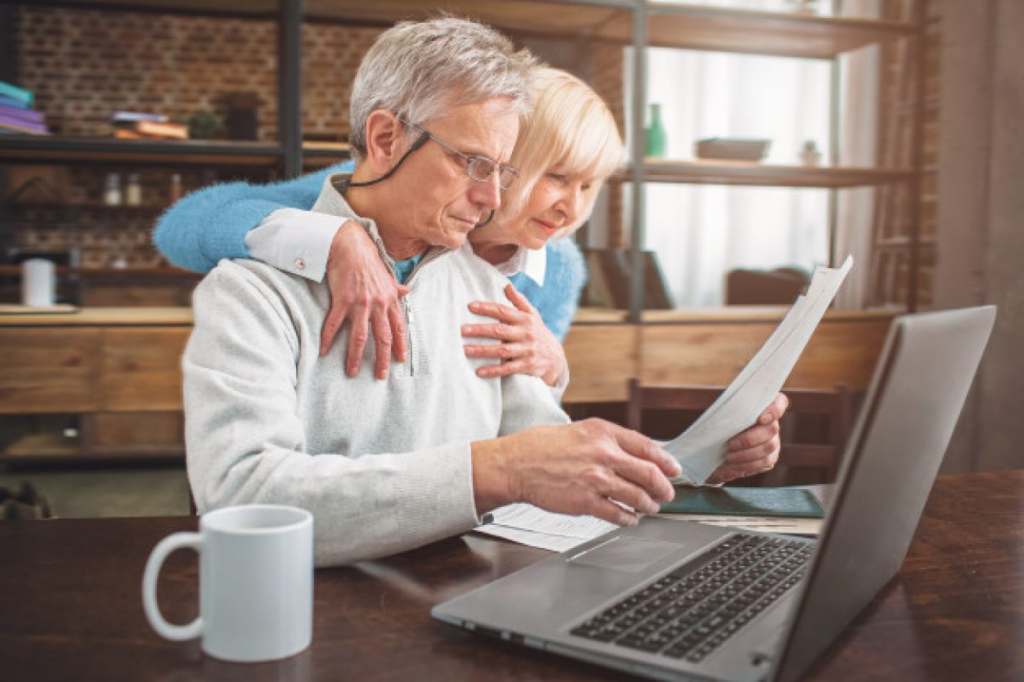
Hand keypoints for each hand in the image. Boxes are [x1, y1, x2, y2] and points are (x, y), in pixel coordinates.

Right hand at [321, 220, 408, 379]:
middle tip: (380, 375)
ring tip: (352, 372)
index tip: (399, 360)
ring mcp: (360, 303)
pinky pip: (335, 324)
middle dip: (382, 359)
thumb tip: (407, 291)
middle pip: (382, 337)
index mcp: (390, 300)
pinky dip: (328, 339)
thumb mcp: (387, 274)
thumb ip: (396, 288)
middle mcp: (378, 304)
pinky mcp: (342, 300)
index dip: (400, 345)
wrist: (350, 245)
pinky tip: (324, 351)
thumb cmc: (368, 260)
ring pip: (360, 337)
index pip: (398, 328)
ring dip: (355, 357)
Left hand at [462, 283, 567, 386]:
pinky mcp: (526, 366)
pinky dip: (493, 370)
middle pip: (499, 331)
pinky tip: (479, 371)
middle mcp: (525, 334)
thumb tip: (507, 286)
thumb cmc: (538, 332)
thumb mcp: (533, 315)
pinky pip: (508, 369)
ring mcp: (526, 350)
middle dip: (480, 330)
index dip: (487, 308)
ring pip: (502, 350)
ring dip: (483, 350)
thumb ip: (519, 301)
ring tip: (465, 350)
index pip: (503, 311)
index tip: (470, 306)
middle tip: (462, 330)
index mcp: (525, 319)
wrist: (555, 358)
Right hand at [472, 418, 680, 525]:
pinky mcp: (585, 502)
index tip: (673, 469)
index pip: (647, 447)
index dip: (666, 461)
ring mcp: (595, 479)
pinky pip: (617, 514)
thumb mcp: (579, 430)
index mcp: (603, 433)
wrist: (515, 464)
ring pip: (637, 496)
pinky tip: (630, 519)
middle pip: (649, 474)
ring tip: (650, 508)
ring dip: (649, 505)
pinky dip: (629, 519)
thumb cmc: (542, 446)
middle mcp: (603, 454)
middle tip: (667, 494)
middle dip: (664, 487)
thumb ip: (607, 440)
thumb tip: (634, 454)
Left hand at [706, 393, 788, 484]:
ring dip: (746, 453)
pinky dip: (747, 464)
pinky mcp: (770, 458)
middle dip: (749, 439)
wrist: (711, 447)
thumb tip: (726, 412)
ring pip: (768, 447)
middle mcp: (771, 423)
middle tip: (730, 444)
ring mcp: (773, 441)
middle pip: (772, 429)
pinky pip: (764, 462)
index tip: (761, 419)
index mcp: (762, 407)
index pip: (780, 402)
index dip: (775, 409)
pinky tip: (733, 464)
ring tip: (728, 456)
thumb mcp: (718, 414)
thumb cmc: (716, 425)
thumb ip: (725, 408)